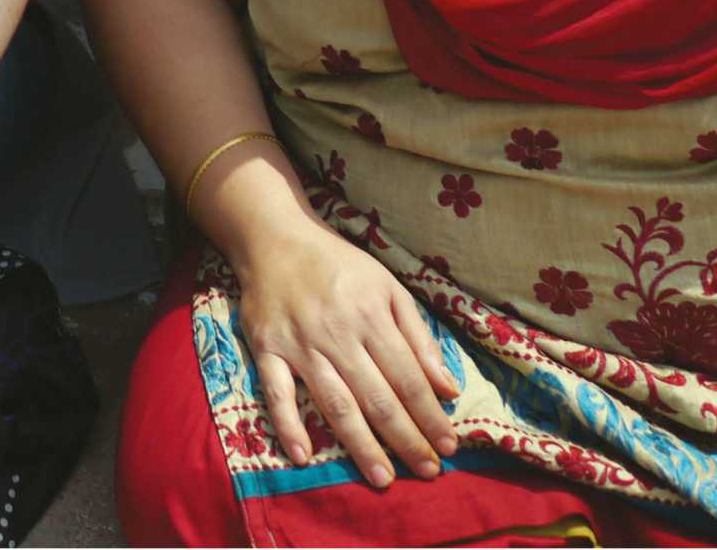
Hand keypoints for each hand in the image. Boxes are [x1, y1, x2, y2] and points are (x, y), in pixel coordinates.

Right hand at [231, 213, 459, 487]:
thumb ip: (418, 337)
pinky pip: (276, 393)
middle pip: (376, 397)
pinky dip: (288, 425)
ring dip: (360, 445)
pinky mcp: (267, 348)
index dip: (430, 415)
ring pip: (334, 403)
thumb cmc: (338, 265)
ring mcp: (299, 344)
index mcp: (370, 315)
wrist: (274, 238)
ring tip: (383, 478)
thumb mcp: (387, 287)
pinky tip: (304, 456)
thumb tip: (447, 388)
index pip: (408, 377)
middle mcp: (337, 333)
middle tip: (427, 473)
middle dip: (406, 439)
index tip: (449, 446)